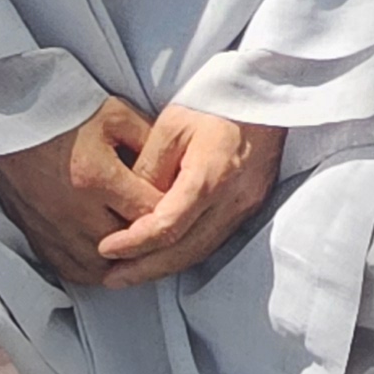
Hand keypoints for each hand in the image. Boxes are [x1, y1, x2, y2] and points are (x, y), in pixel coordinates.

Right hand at [0, 99, 160, 287]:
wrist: (6, 117)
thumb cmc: (61, 111)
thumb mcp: (114, 114)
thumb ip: (150, 142)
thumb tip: (176, 167)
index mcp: (96, 177)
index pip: (150, 212)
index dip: (171, 211)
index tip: (180, 204)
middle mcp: (74, 210)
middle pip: (129, 246)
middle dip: (150, 238)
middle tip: (164, 226)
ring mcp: (54, 229)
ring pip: (103, 267)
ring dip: (123, 259)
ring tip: (136, 242)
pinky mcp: (38, 237)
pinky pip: (74, 271)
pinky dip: (95, 268)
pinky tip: (107, 253)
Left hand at [93, 104, 284, 288]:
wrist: (267, 94)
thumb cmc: (216, 101)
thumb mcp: (171, 125)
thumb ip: (149, 170)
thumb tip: (131, 210)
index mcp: (211, 176)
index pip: (167, 226)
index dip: (134, 243)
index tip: (106, 248)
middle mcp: (233, 200)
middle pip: (185, 250)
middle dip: (144, 269)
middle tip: (112, 278)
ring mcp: (246, 206)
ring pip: (200, 251)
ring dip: (163, 267)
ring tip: (129, 274)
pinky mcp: (250, 206)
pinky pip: (213, 241)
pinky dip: (184, 253)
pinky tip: (163, 256)